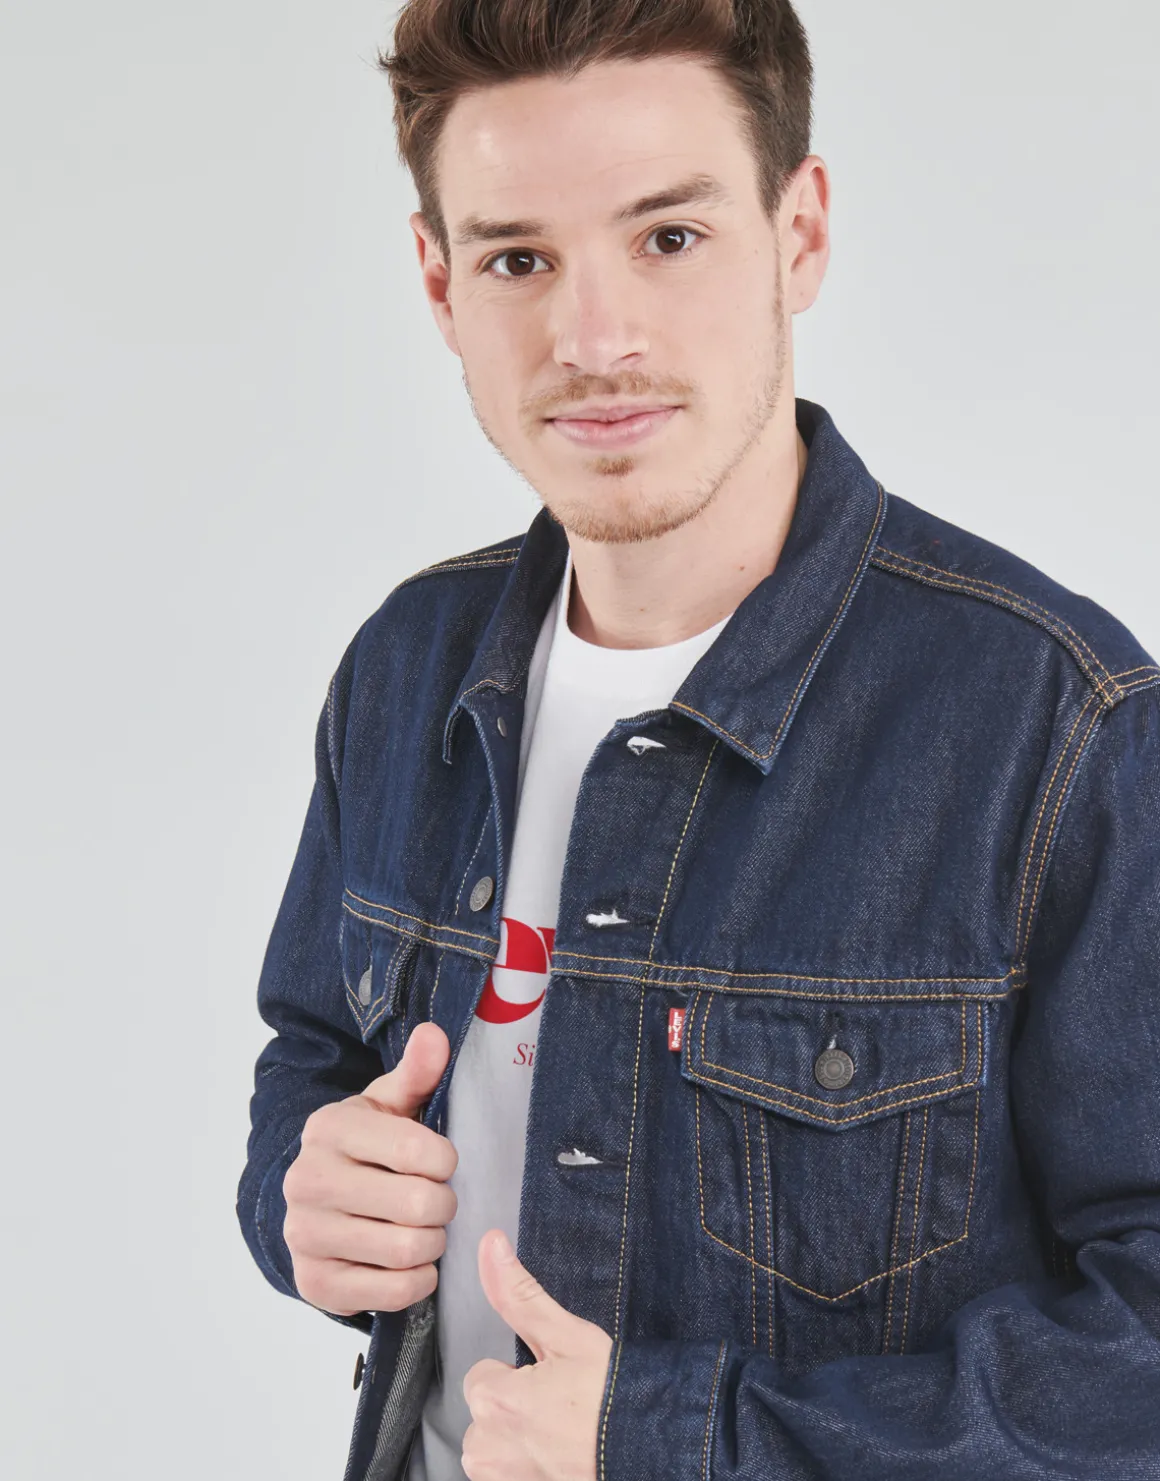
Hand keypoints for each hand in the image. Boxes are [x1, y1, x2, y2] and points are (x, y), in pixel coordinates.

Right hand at [282, 1021, 457, 1315]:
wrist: (319, 1204)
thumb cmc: (368, 1148)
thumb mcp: (389, 1104)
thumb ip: (417, 1072)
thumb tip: (434, 1035)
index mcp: (329, 1128)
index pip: (418, 1150)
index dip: (446, 1161)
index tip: (440, 1162)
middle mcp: (307, 1180)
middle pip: (417, 1204)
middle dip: (443, 1204)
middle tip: (436, 1200)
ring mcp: (305, 1235)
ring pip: (408, 1249)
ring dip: (432, 1242)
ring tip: (424, 1228)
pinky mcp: (315, 1284)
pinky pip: (394, 1292)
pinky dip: (417, 1279)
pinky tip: (409, 1261)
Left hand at [461, 1229, 613, 1480]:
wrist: (653, 1447)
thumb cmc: (612, 1394)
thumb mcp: (567, 1335)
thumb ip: (519, 1293)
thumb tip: (490, 1244)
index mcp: (493, 1401)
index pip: (483, 1376)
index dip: (518, 1375)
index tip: (553, 1381)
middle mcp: (488, 1449)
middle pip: (487, 1415)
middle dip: (517, 1409)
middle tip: (563, 1407)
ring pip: (497, 1449)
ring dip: (521, 1442)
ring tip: (565, 1435)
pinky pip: (512, 1476)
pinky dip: (531, 1468)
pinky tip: (563, 1459)